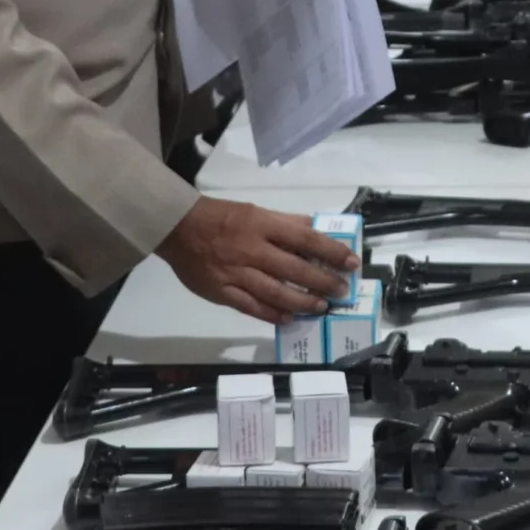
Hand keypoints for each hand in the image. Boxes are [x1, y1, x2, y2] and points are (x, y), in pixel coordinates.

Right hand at [157, 196, 359, 325]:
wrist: (178, 228)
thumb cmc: (221, 217)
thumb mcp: (256, 210)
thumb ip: (285, 223)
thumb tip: (315, 229)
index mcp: (263, 225)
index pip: (305, 239)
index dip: (331, 252)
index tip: (351, 262)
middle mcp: (252, 250)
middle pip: (294, 269)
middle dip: (322, 281)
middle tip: (342, 290)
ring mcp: (237, 273)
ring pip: (275, 292)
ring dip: (302, 301)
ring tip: (321, 306)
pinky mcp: (222, 292)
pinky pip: (251, 306)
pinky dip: (272, 314)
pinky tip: (289, 318)